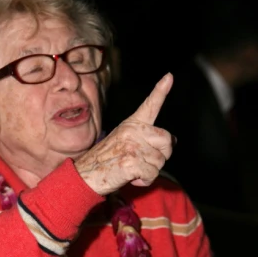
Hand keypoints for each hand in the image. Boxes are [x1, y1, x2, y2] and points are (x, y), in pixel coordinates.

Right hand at [75, 73, 174, 195]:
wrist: (85, 175)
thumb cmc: (105, 161)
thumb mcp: (124, 143)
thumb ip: (146, 139)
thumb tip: (172, 141)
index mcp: (131, 124)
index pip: (150, 105)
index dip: (161, 90)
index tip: (169, 76)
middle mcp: (133, 131)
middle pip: (168, 140)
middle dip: (162, 154)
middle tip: (144, 161)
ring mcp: (132, 146)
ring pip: (160, 161)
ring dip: (150, 170)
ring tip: (131, 169)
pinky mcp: (132, 162)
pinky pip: (152, 174)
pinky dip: (144, 180)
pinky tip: (130, 177)